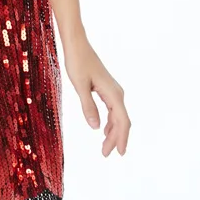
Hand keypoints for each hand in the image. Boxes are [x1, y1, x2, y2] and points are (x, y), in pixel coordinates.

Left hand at [62, 33, 130, 156]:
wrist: (77, 45)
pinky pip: (113, 109)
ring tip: (105, 146)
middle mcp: (117, 93)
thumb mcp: (80, 86)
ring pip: (118, 116)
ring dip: (113, 132)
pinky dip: (110, 122)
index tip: (119, 154)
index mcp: (113, 94)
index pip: (122, 121)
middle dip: (116, 139)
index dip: (122, 138)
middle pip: (121, 121)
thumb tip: (96, 129)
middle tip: (105, 155)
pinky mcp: (107, 88)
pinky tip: (104, 129)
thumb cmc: (77, 62)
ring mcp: (113, 91)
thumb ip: (88, 107)